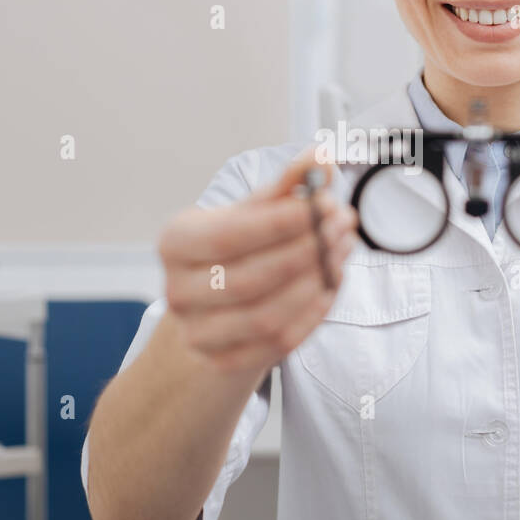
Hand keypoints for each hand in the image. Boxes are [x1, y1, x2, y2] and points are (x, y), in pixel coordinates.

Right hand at [158, 147, 359, 374]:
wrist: (217, 305)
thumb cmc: (237, 249)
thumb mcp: (256, 211)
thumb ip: (288, 184)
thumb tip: (321, 158)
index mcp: (176, 242)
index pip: (228, 236)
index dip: (280, 222)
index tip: (324, 203)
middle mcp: (177, 290)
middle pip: (249, 278)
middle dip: (306, 250)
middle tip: (343, 223)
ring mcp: (198, 332)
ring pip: (265, 316)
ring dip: (314, 282)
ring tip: (342, 249)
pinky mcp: (224, 361)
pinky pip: (278, 343)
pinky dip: (312, 314)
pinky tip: (331, 284)